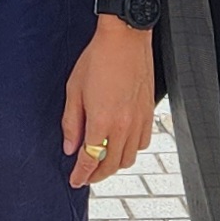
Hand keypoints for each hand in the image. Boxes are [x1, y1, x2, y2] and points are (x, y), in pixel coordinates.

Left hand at [63, 16, 155, 185]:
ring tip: (102, 162)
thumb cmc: (97, 59)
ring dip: (115, 165)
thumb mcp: (74, 90)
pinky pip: (143, 143)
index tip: (75, 181)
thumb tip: (70, 147)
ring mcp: (139, 120)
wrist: (125, 39)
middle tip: (86, 176)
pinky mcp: (149, 113)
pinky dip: (131, 150)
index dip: (81, 175)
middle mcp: (123, 125)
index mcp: (101, 121)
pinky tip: (121, 144)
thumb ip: (71, 122)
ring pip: (129, 158)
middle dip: (97, 175)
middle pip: (111, 164)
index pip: (90, 160)